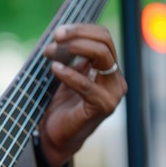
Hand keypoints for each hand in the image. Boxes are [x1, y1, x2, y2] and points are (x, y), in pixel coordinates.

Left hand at [40, 23, 127, 166]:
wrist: (55, 136)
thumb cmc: (59, 106)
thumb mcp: (66, 75)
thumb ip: (71, 57)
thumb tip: (64, 33)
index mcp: (108, 70)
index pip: (103, 37)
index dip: (82, 29)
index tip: (59, 31)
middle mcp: (115, 79)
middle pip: (104, 43)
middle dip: (78, 35)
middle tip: (55, 36)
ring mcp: (112, 93)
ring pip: (101, 56)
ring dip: (73, 49)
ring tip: (50, 51)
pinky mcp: (103, 106)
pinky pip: (86, 84)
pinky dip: (69, 74)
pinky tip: (54, 69)